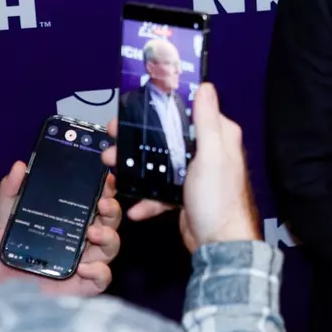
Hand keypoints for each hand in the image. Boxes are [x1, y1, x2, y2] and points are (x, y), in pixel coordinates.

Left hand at [0, 161, 121, 293]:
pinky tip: (83, 267)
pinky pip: (102, 279)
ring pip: (111, 248)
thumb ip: (10, 193)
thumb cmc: (0, 251)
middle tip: (103, 204)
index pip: (96, 202)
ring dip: (108, 237)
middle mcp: (81, 240)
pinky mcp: (80, 287)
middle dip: (112, 211)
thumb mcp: (3, 219)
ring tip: (92, 233)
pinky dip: (99, 271)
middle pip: (110, 222)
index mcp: (70, 221)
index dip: (106, 190)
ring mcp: (84, 263)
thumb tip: (18, 166)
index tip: (106, 179)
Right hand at [118, 83, 259, 252]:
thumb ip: (207, 121)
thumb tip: (207, 88)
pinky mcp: (184, 193)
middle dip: (138, 138)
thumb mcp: (211, 155)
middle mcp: (208, 151)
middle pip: (167, 136)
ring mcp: (194, 173)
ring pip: (159, 162)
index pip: (189, 110)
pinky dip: (146, 197)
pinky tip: (135, 205)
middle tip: (114, 135)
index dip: (162, 106)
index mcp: (218, 136)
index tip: (137, 106)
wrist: (218, 244)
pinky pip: (160, 189)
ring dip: (135, 166)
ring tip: (112, 166)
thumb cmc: (219, 200)